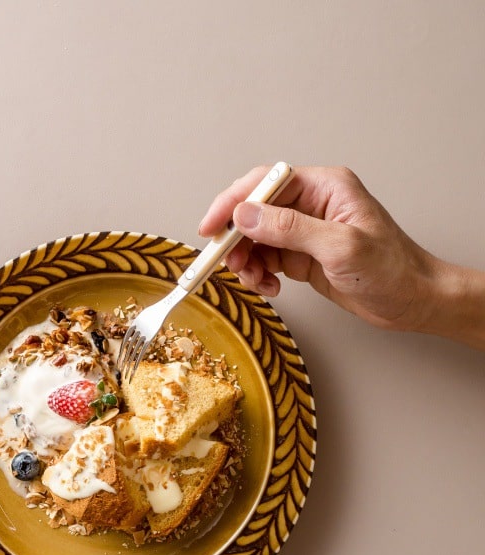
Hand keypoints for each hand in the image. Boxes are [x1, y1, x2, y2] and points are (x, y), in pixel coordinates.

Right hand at [199, 165, 439, 331]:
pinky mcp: (302, 255)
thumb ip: (289, 228)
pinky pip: (265, 258)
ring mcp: (305, 230)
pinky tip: (270, 287)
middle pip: (254, 211)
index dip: (232, 203)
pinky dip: (259, 273)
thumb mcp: (339, 247)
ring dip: (246, 261)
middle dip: (236, 238)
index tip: (210, 228)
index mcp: (324, 187)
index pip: (264, 183)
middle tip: (228, 263)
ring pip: (255, 238)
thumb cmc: (392, 270)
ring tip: (255, 280)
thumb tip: (244, 215)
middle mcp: (311, 204)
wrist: (414, 301)